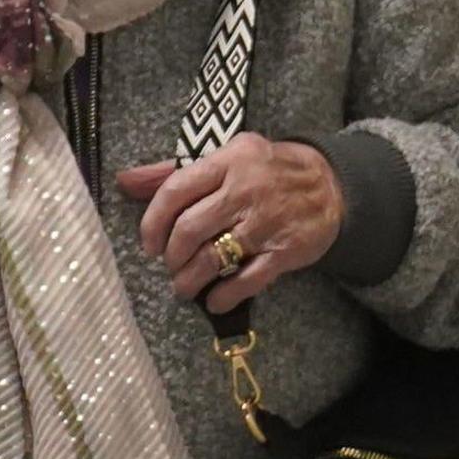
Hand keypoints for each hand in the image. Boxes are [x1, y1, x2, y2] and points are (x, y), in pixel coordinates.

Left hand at [118, 131, 344, 307]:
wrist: (333, 183)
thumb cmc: (266, 170)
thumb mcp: (225, 156)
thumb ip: (174, 171)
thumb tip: (125, 180)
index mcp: (227, 162)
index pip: (175, 190)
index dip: (152, 221)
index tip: (148, 243)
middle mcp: (245, 190)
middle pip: (190, 228)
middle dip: (171, 254)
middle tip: (169, 265)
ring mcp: (267, 222)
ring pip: (214, 256)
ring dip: (190, 278)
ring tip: (182, 287)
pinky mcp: (287, 250)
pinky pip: (249, 279)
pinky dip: (225, 295)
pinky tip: (212, 302)